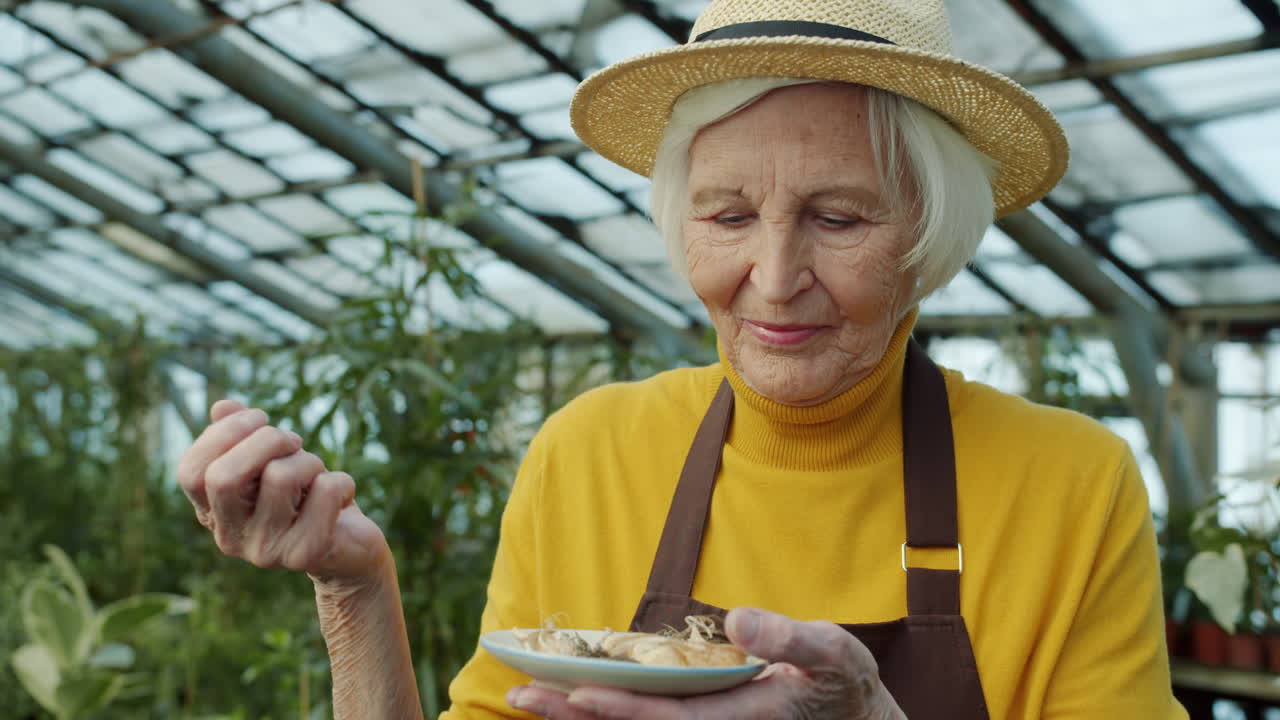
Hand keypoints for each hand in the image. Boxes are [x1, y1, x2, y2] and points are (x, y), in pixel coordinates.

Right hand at [176, 399, 388, 584]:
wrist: (349, 548)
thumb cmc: (304, 495)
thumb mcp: (272, 461)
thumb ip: (243, 435)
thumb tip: (222, 407)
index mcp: (212, 512)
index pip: (190, 471)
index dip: (224, 432)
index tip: (259, 418)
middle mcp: (230, 536)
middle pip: (224, 476)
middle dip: (267, 439)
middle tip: (293, 441)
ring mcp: (265, 551)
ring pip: (280, 476)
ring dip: (310, 460)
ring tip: (318, 474)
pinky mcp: (304, 554)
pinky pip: (326, 491)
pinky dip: (342, 481)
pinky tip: (342, 497)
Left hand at [506, 607, 903, 719]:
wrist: (852, 719)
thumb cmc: (843, 683)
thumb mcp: (833, 652)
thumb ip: (791, 635)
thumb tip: (737, 619)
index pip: (673, 719)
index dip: (625, 709)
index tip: (578, 692)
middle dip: (576, 716)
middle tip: (518, 695)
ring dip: (576, 718)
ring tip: (521, 697)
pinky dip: (601, 713)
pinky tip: (563, 700)